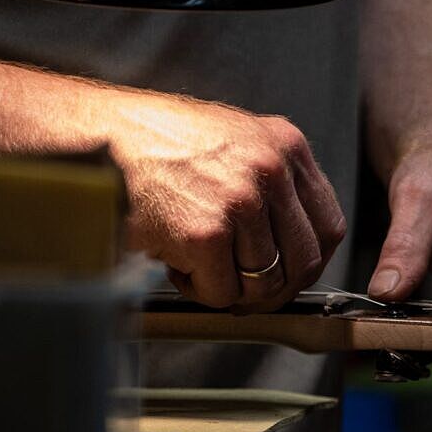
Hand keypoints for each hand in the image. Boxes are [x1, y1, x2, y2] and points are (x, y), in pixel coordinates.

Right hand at [108, 90, 345, 309]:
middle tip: (243, 289)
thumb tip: (292, 244)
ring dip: (230, 288)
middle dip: (274, 288)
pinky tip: (177, 263)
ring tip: (198, 265)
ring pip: (261, 284)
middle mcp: (271, 171)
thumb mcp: (237, 141)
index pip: (328, 227)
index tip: (285, 273)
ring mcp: (241, 202)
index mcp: (287, 147)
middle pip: (303, 262)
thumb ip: (273, 183)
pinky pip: (221, 293)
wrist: (103, 138)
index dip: (308, 262)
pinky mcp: (206, 233)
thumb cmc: (161, 144)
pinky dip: (198, 290)